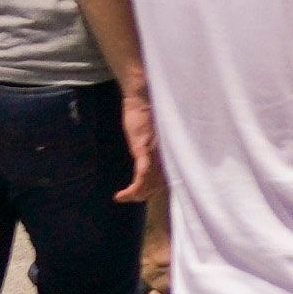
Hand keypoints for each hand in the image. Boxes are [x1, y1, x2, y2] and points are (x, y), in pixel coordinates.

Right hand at [114, 83, 158, 203]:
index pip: (169, 178)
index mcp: (171, 152)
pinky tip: (121, 195)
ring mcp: (156, 153)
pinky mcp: (145, 149)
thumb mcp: (155, 133)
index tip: (146, 194)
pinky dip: (133, 189)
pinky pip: (142, 174)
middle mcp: (166, 155)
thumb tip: (156, 153)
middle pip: (160, 184)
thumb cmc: (150, 112)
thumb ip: (157, 145)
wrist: (145, 95)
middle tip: (132, 197)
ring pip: (150, 183)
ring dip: (137, 195)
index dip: (158, 188)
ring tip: (126, 198)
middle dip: (146, 193)